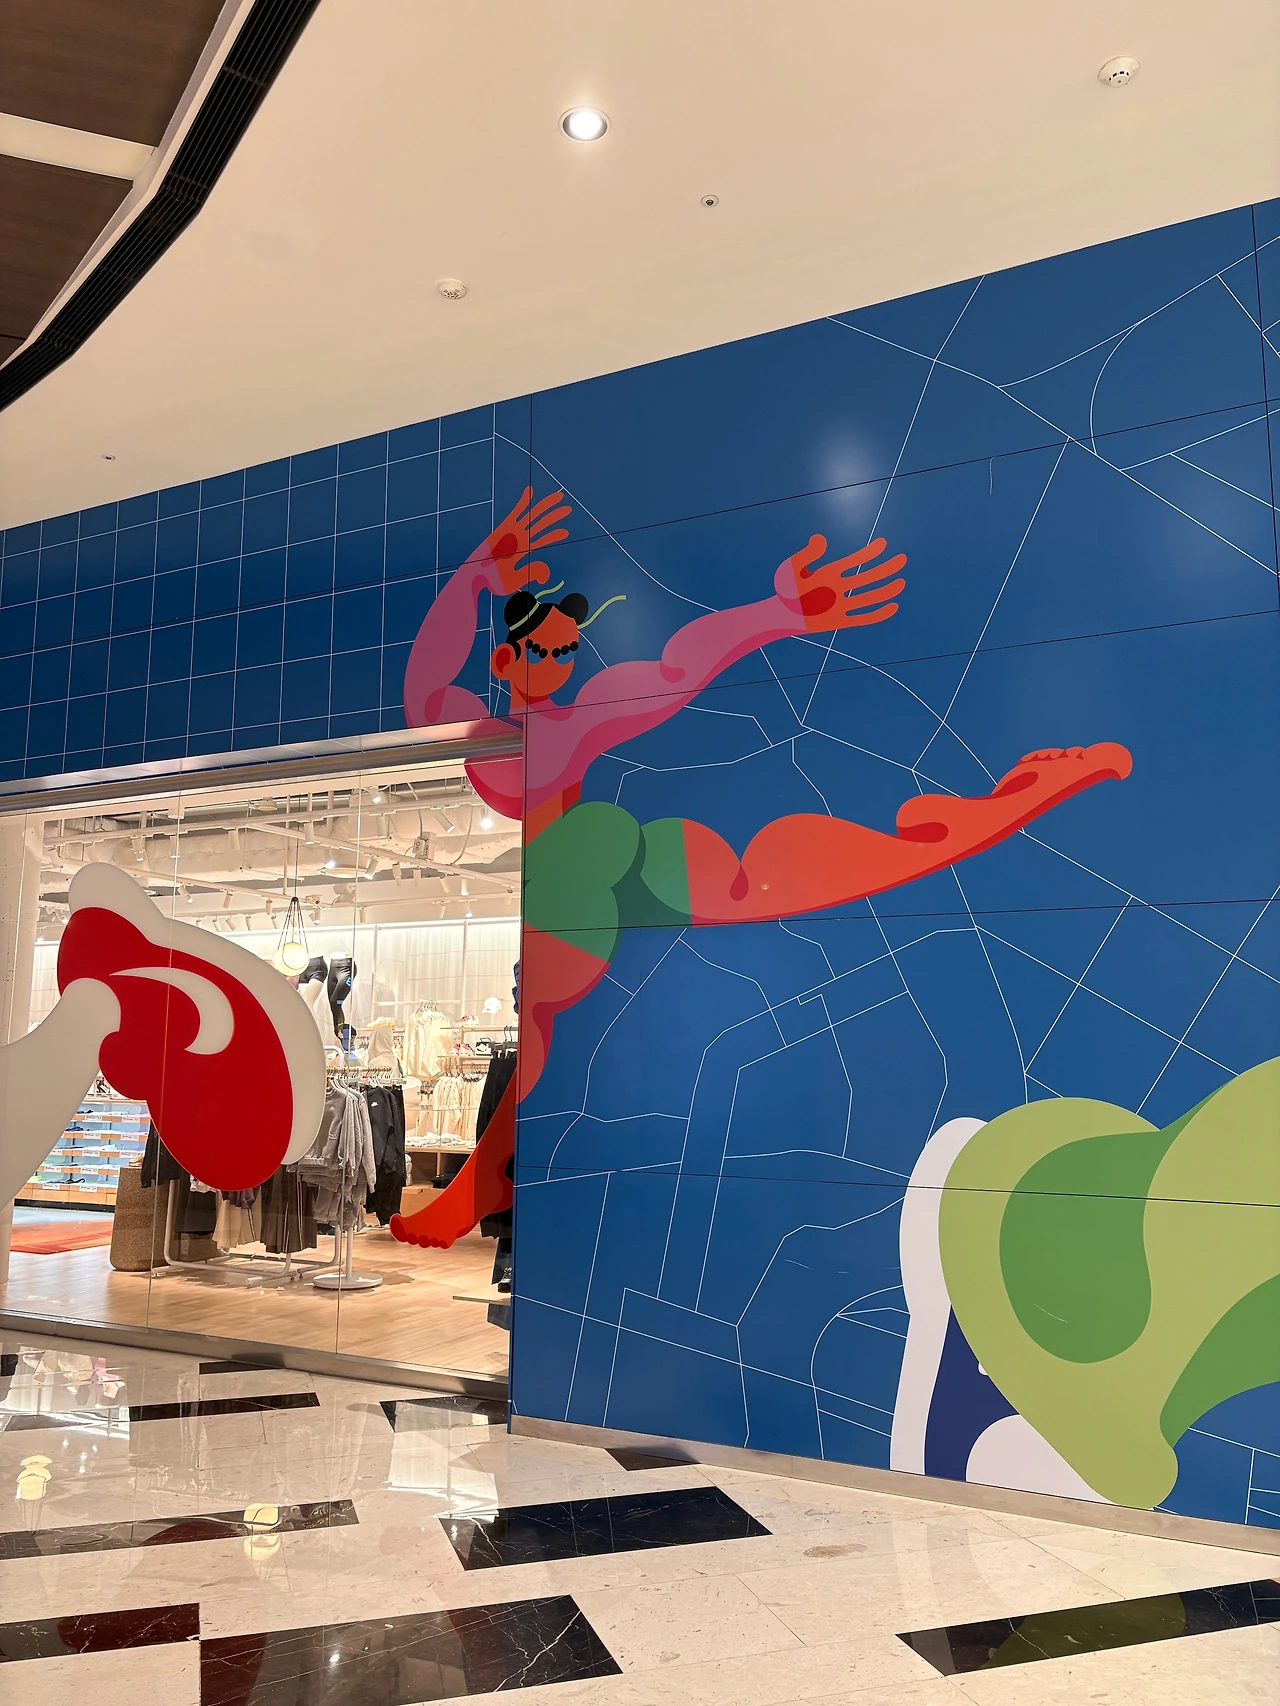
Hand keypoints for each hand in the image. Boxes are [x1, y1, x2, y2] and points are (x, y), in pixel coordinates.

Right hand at [478, 487, 571, 593]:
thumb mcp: (517, 579)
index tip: (565, 532)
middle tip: (568, 508)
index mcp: (523, 550)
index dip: (553, 535)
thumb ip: (532, 572)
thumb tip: (546, 573)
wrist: (476, 576)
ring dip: (546, 506)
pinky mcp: (504, 527)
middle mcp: (519, 538)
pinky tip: (530, 491)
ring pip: (533, 515)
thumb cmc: (492, 580)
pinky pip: (516, 511)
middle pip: (541, 523)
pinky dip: (523, 501)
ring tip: (559, 497)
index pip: (542, 539)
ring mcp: (512, 531)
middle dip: (554, 515)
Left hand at [775, 534, 905, 631]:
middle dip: (885, 569)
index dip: (868, 553)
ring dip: (885, 590)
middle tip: (902, 559)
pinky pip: (863, 617)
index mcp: (830, 573)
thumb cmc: (784, 590)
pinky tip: (892, 606)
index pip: (854, 561)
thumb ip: (806, 555)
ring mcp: (841, 604)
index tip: (883, 543)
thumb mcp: (792, 568)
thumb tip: (820, 539)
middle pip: (867, 577)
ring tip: (901, 582)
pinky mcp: (840, 621)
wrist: (779, 615)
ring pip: (869, 597)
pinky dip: (878, 614)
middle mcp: (839, 587)